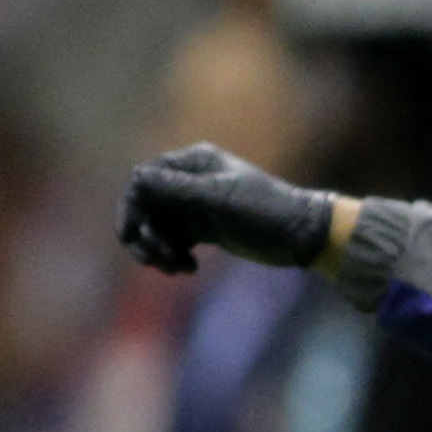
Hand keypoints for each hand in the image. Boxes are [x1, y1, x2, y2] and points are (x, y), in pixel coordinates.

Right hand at [118, 144, 337, 273]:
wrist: (301, 235)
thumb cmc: (264, 211)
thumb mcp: (219, 199)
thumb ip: (177, 189)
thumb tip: (135, 177)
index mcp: (194, 163)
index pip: (143, 179)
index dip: (130, 207)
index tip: (132, 235)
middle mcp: (190, 181)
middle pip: (144, 207)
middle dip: (145, 236)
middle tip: (158, 260)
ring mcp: (196, 206)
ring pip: (156, 228)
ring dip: (158, 251)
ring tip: (176, 268)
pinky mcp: (204, 229)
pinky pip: (172, 242)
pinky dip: (173, 257)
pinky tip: (189, 269)